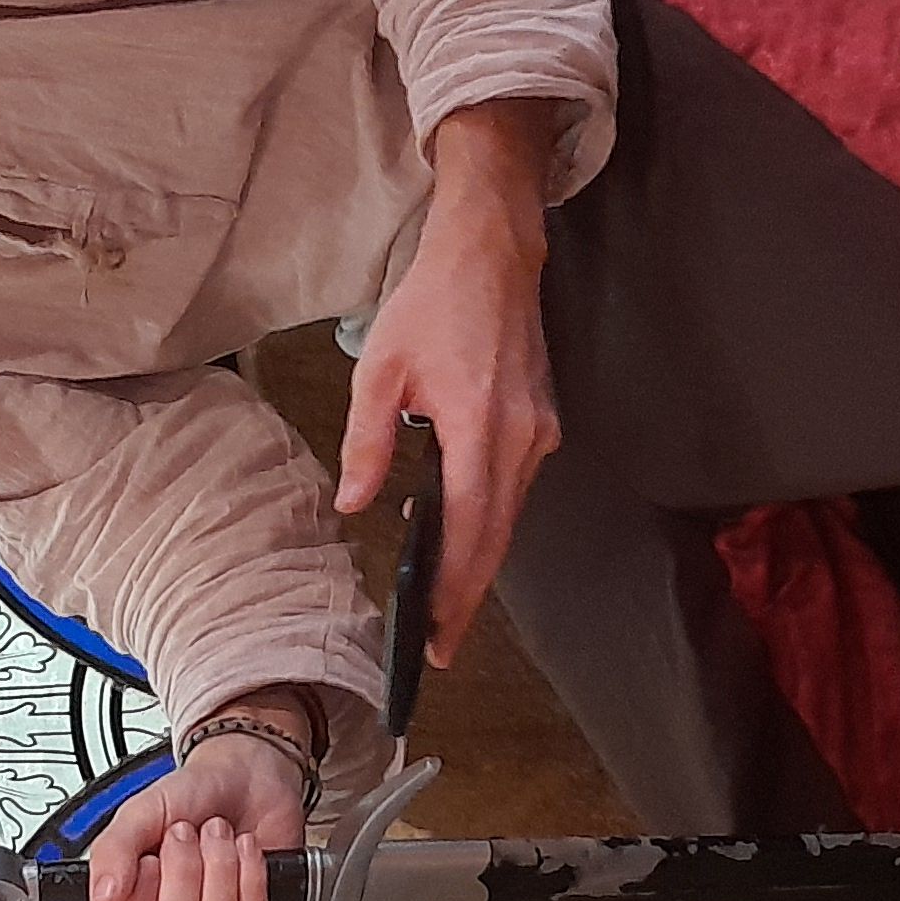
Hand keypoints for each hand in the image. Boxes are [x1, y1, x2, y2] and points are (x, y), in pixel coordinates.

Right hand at [85, 727, 308, 900]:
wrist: (248, 782)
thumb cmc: (192, 801)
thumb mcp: (141, 812)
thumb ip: (113, 850)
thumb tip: (102, 896)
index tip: (148, 864)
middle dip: (183, 877)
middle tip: (185, 834)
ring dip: (219, 873)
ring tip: (217, 835)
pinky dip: (250, 883)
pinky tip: (244, 853)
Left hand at [340, 99, 565, 670]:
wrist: (493, 255)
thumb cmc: (433, 304)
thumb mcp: (379, 370)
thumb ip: (367, 442)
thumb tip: (357, 504)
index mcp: (478, 425)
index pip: (470, 530)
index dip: (454, 590)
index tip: (437, 636)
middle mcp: (521, 438)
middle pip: (497, 539)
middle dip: (468, 597)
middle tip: (441, 645)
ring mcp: (539, 432)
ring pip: (509, 518)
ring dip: (480, 562)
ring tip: (444, 603)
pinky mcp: (542, 423)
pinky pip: (515, 489)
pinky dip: (490, 523)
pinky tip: (462, 539)